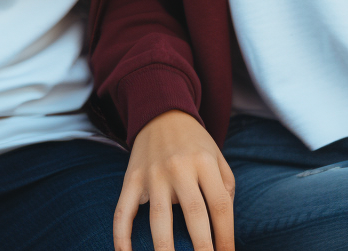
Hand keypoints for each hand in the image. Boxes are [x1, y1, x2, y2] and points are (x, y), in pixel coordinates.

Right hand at [115, 110, 234, 250]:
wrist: (161, 111)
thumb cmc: (194, 142)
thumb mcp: (217, 156)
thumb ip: (226, 188)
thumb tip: (223, 229)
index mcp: (203, 162)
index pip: (220, 206)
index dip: (226, 237)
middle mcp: (178, 167)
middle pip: (194, 214)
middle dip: (202, 249)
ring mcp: (152, 174)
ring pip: (159, 218)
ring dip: (166, 250)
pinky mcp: (131, 179)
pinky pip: (123, 211)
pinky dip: (121, 237)